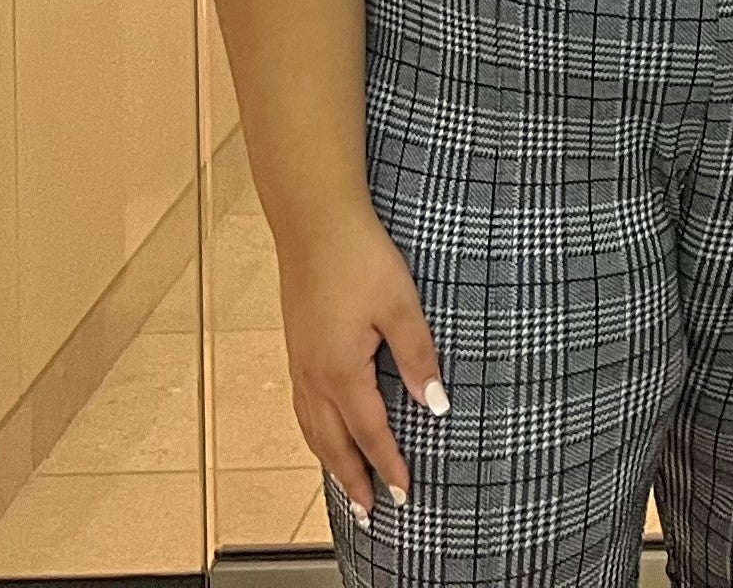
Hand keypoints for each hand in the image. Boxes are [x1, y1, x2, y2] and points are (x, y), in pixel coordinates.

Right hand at [276, 213, 447, 527]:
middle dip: (353, 480)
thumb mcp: (401, 304)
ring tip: (347, 487)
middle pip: (334, 443)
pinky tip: (324, 433)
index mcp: (342, 370)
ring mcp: (300, 363)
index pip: (370, 433)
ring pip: (313, 429)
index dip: (389, 465)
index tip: (405, 494)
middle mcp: (314, 375)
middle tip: (371, 512)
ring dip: (331, 462)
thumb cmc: (359, 256)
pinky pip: (304, 408)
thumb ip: (419, 355)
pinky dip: (316, 434)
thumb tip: (435, 404)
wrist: (314, 222)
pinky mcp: (297, 348)